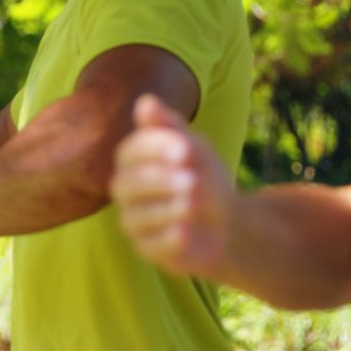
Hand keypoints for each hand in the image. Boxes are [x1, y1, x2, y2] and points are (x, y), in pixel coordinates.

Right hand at [109, 95, 234, 277]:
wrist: (225, 222)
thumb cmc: (203, 177)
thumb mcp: (194, 149)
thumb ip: (169, 127)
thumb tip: (145, 102)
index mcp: (133, 161)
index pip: (132, 151)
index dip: (155, 148)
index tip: (185, 150)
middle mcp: (126, 190)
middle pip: (128, 184)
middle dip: (160, 180)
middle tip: (191, 180)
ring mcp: (133, 221)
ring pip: (139, 215)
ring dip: (170, 207)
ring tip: (196, 203)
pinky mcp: (146, 249)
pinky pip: (152, 244)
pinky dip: (171, 236)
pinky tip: (188, 231)